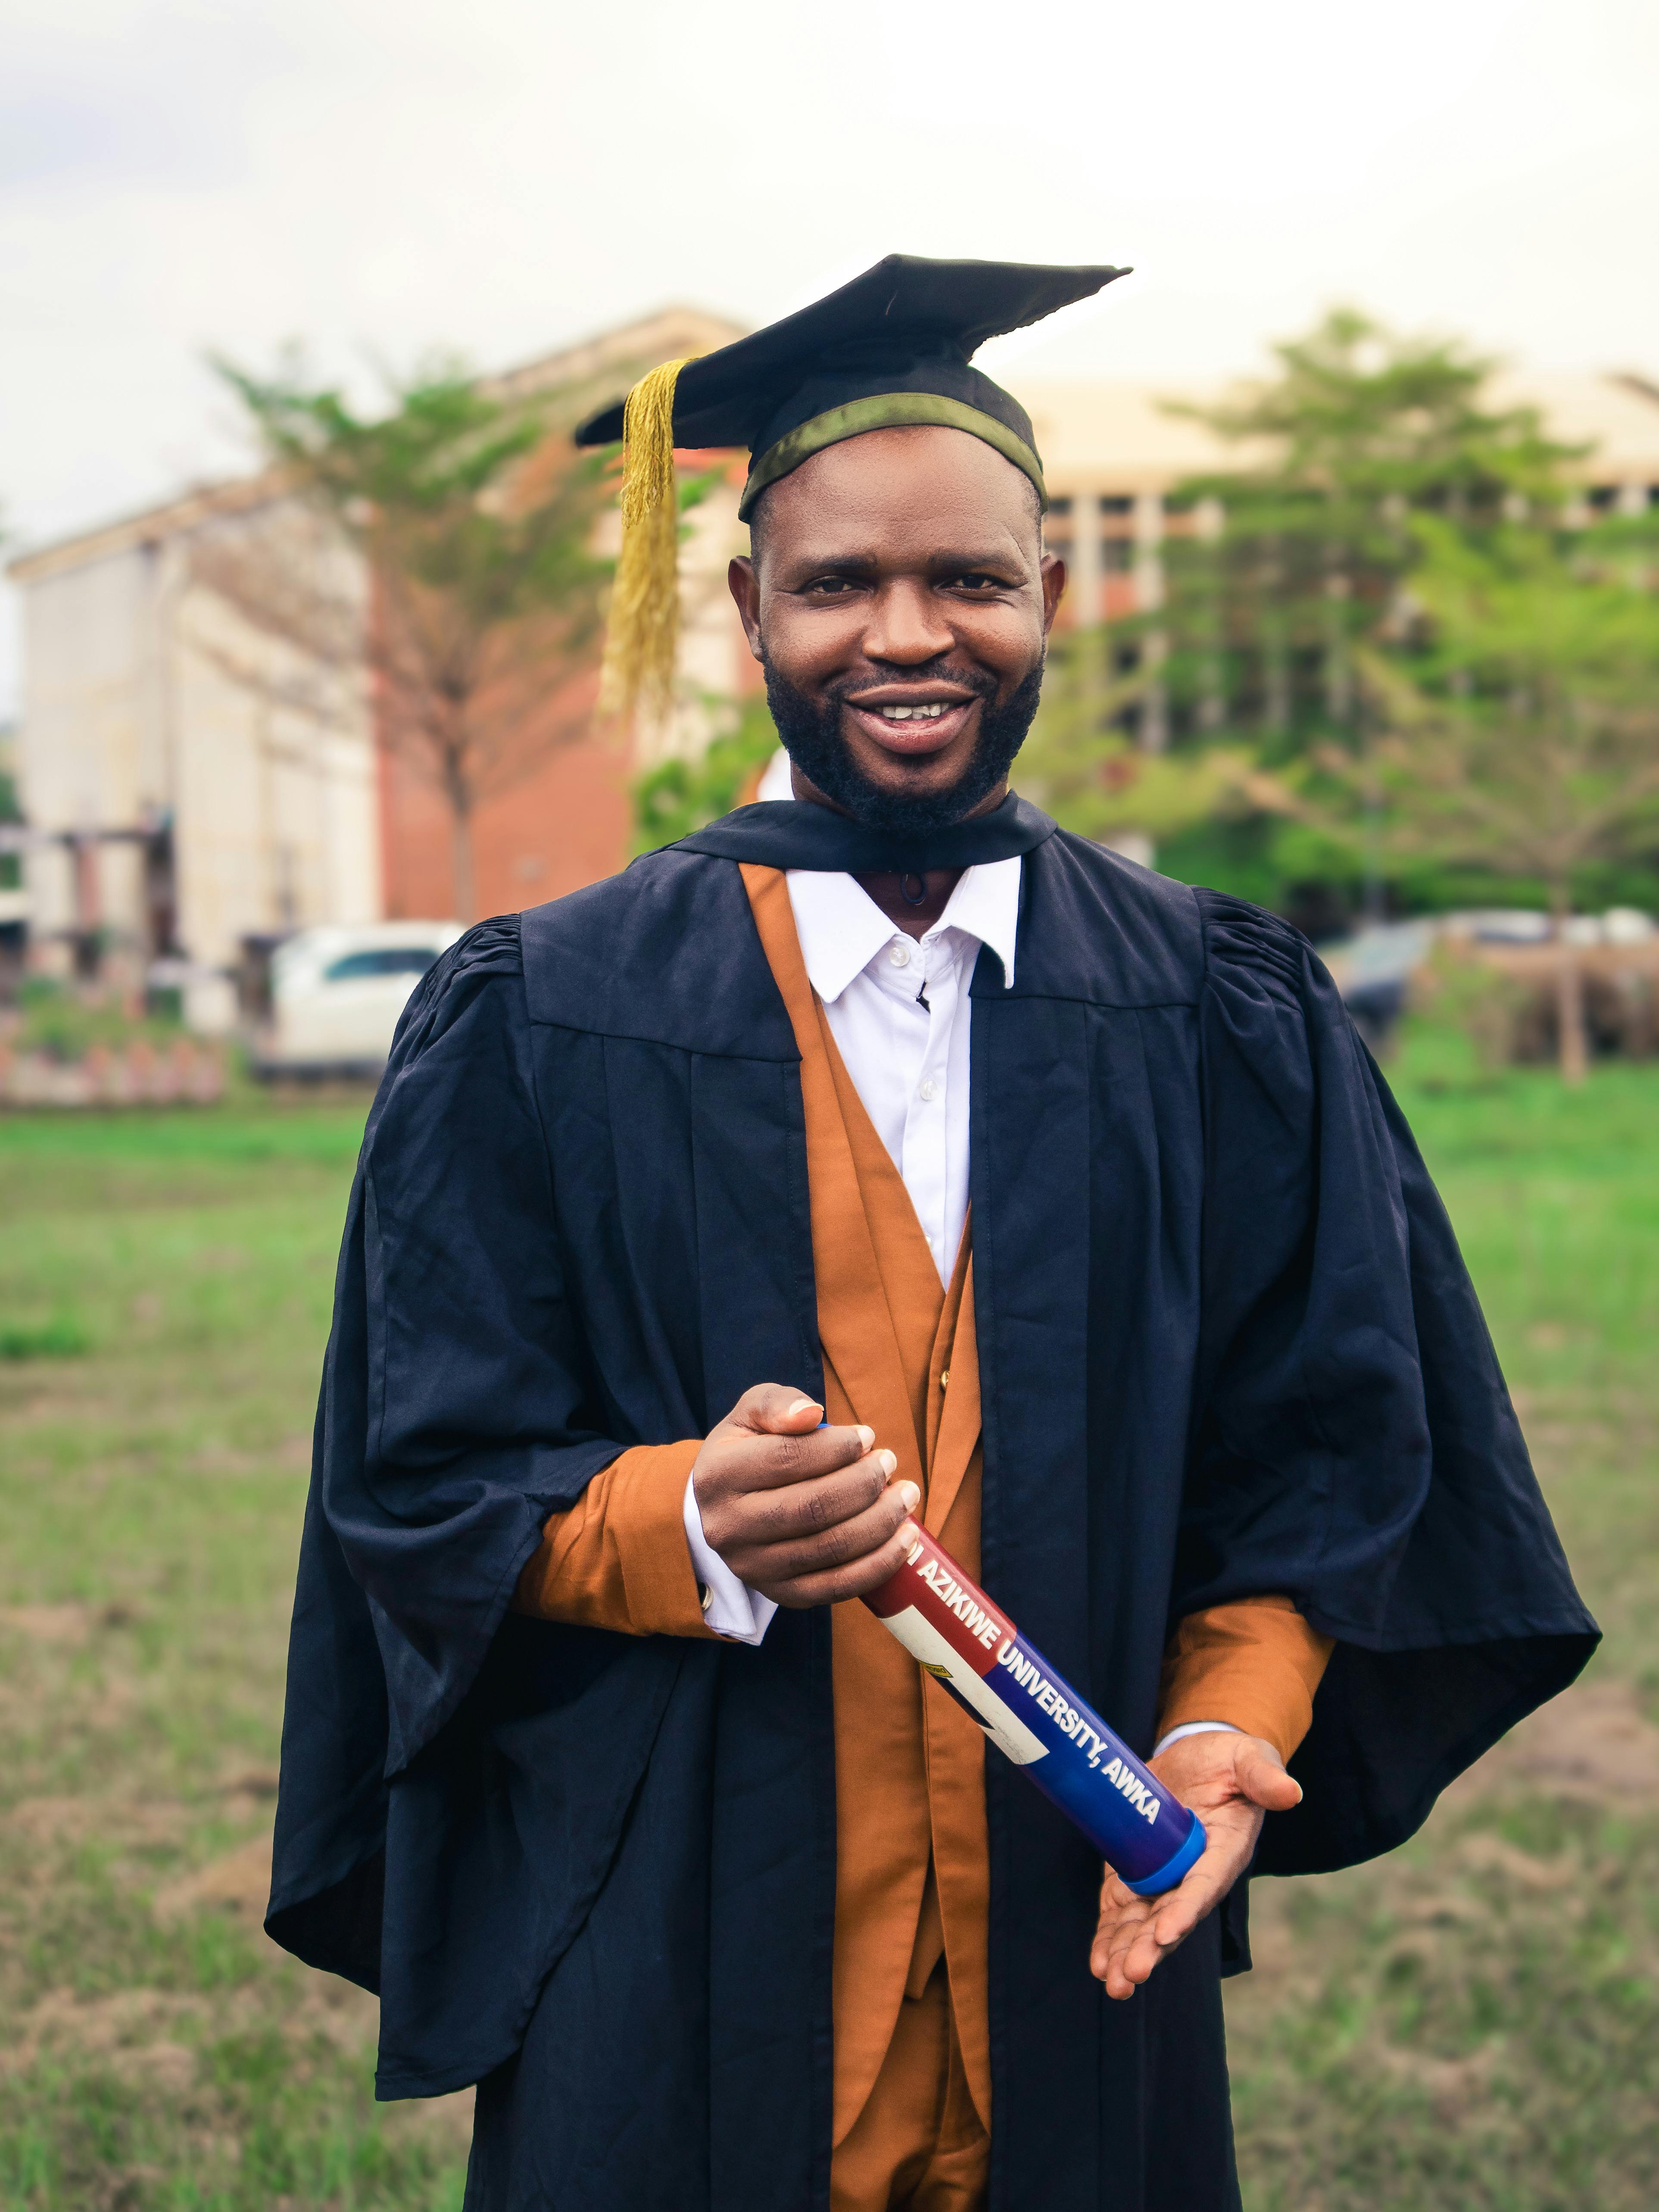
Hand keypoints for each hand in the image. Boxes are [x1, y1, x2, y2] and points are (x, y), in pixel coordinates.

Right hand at [692, 1385, 918, 1609]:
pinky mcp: (781, 1595)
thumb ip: (778, 1404)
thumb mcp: (751, 1415)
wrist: (727, 1508)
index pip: (786, 1459)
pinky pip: (839, 1587)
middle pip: (812, 1508)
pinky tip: (907, 1537)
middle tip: (889, 1462)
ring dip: (881, 1521)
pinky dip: (880, 1563)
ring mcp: (753, 1568)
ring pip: (830, 1548)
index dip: (836, 1447)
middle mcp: (728, 1528)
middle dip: (863, 1483)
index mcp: (717, 1476)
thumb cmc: (749, 1450)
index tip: (867, 1436)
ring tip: (906, 1494)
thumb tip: (812, 1413)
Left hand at [1089, 1731, 1300, 1999]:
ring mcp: (1163, 1878)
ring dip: (1126, 1952)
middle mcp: (1194, 1875)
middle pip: (1171, 1918)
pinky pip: (1120, 1911)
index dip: (1186, 1910)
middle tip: (1130, 1976)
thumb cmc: (1229, 1760)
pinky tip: (1099, 1964)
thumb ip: (1264, 1776)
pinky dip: (1109, 1936)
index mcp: (1224, 1851)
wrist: (1197, 1756)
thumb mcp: (1248, 1759)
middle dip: (1150, 1948)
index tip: (1165, 1933)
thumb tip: (1291, 1792)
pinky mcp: (1135, 1872)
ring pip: (1143, 1924)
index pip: (1204, 1885)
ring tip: (1111, 1981)